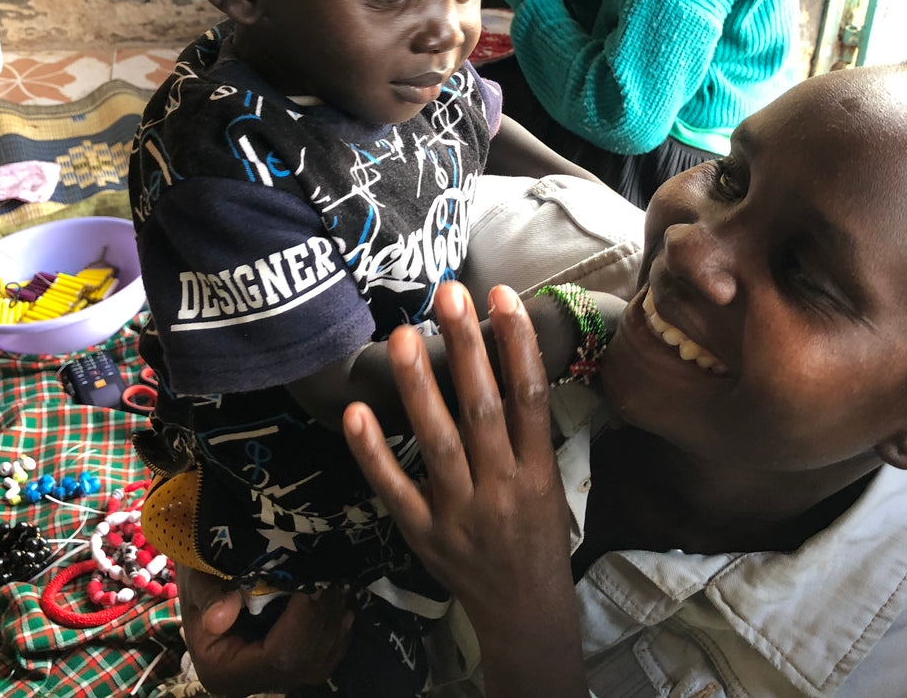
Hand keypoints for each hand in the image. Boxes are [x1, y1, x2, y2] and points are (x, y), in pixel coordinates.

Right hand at [177, 568, 352, 696]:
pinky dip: (335, 635)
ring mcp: (267, 678)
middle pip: (301, 663)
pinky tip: (341, 608)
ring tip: (338, 588)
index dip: (302, 623)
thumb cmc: (199, 577)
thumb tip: (221, 618)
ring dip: (333, 625)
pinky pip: (320, 661)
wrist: (202, 581)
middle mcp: (246, 683)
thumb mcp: (196, 579)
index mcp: (221, 671)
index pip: (277, 657)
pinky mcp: (284, 667)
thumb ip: (208, 597)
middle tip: (333, 581)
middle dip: (323, 622)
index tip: (313, 586)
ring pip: (316, 664)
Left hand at [344, 282, 587, 696]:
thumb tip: (505, 359)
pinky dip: (373, 452)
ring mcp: (460, 513)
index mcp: (538, 472)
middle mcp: (502, 488)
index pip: (530, 397)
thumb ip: (526, 433)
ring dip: (419, 386)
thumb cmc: (537, 536)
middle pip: (483, 410)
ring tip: (403, 334)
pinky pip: (395, 489)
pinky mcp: (424, 534)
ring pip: (438, 443)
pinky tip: (355, 412)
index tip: (500, 295)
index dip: (516, 343)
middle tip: (449, 295)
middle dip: (466, 348)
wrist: (524, 611)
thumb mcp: (550, 484)